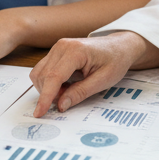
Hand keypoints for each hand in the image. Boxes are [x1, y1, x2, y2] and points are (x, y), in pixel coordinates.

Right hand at [29, 32, 149, 117]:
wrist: (119, 46)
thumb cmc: (115, 60)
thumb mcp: (103, 80)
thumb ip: (80, 93)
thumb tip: (61, 105)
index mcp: (75, 51)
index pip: (53, 77)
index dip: (45, 97)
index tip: (39, 113)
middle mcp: (62, 46)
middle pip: (43, 76)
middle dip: (49, 94)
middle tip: (68, 100)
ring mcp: (57, 48)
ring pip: (39, 74)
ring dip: (48, 88)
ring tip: (69, 91)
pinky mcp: (56, 52)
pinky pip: (43, 70)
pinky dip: (49, 82)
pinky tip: (65, 85)